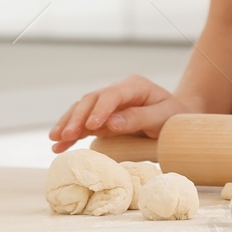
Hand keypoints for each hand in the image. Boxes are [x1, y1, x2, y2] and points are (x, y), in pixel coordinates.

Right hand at [48, 75, 191, 152]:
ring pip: (82, 108)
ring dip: (67, 124)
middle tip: (66, 135)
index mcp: (134, 86)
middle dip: (76, 118)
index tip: (91, 127)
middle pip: (91, 99)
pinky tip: (57, 145)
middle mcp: (117, 90)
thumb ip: (138, 118)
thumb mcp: (163, 117)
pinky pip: (83, 122)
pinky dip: (70, 133)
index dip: (100, 110)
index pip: (112, 94)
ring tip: (55, 139)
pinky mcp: (102, 116)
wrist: (176, 118)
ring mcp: (108, 103)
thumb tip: (111, 123)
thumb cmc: (173, 117)